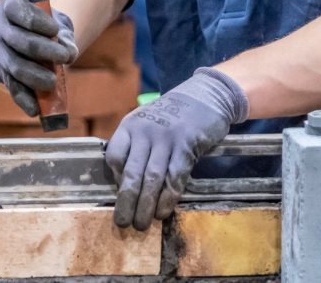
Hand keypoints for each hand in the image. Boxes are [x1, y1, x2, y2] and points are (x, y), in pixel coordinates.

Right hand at [0, 0, 78, 116]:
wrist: (18, 32)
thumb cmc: (41, 23)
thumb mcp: (53, 20)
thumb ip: (63, 33)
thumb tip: (70, 51)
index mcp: (9, 5)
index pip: (19, 11)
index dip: (37, 22)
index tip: (54, 30)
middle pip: (19, 41)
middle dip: (44, 50)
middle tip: (64, 57)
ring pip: (14, 66)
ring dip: (35, 76)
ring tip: (52, 82)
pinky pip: (11, 87)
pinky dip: (24, 99)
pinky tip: (35, 110)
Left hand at [104, 67, 248, 229]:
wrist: (206, 96)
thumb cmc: (173, 115)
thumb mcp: (147, 122)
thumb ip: (135, 146)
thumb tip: (125, 183)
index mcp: (131, 126)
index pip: (114, 156)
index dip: (115, 179)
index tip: (118, 195)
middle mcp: (146, 131)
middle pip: (132, 173)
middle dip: (126, 202)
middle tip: (122, 223)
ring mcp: (167, 138)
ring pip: (152, 178)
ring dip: (145, 205)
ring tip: (142, 224)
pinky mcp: (187, 144)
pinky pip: (175, 176)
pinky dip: (168, 198)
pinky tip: (163, 211)